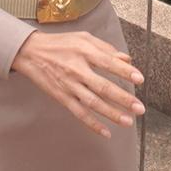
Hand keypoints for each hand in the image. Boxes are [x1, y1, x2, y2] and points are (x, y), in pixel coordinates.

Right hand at [10, 32, 145, 138]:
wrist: (30, 53)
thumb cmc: (60, 44)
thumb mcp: (83, 38)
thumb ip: (106, 48)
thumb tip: (127, 60)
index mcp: (84, 51)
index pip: (108, 62)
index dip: (124, 72)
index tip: (140, 79)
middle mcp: (77, 69)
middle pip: (102, 87)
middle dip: (123, 98)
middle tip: (139, 107)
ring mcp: (69, 85)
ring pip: (92, 103)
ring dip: (111, 114)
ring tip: (128, 121)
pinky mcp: (62, 97)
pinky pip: (78, 113)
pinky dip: (92, 124)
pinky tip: (106, 132)